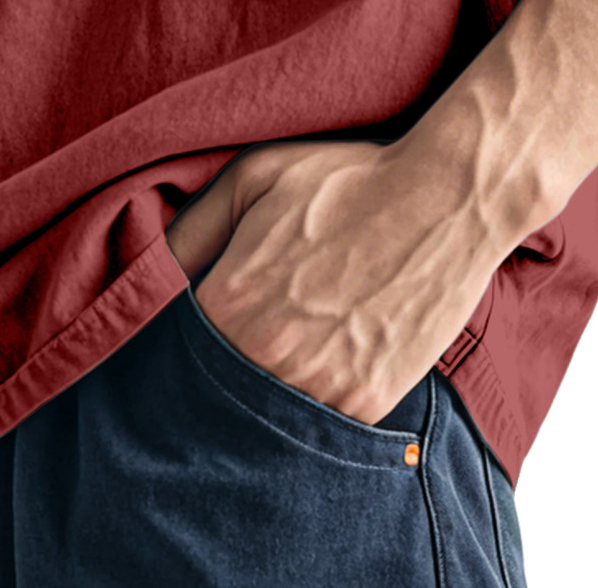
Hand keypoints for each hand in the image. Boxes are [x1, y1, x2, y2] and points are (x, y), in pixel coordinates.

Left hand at [163, 134, 504, 426]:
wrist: (446, 197)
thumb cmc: (347, 178)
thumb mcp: (253, 176)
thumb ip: (191, 229)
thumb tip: (150, 269)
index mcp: (231, 300)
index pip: (178, 345)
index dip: (186, 334)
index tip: (205, 321)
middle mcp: (268, 354)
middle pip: (220, 386)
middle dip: (225, 366)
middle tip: (258, 330)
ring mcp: (320, 386)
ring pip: (268, 412)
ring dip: (270, 388)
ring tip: (297, 341)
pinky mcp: (368, 403)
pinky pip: (323, 421)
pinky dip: (319, 397)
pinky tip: (333, 354)